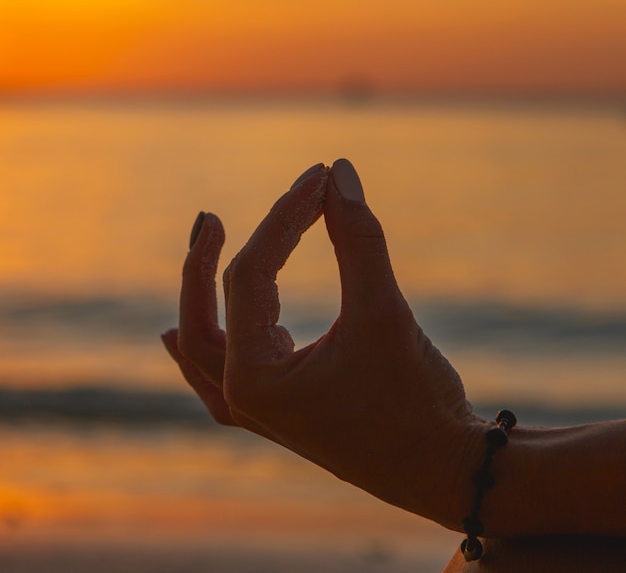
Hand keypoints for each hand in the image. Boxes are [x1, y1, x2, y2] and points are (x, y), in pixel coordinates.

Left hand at [163, 159, 484, 529]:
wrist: (444, 470)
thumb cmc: (415, 400)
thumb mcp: (383, 312)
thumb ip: (359, 239)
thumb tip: (339, 171)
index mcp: (257, 378)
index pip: (251, 277)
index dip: (284, 218)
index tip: (318, 178)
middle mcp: (246, 398)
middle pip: (204, 315)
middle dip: (207, 261)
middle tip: (210, 217)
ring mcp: (259, 411)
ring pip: (203, 348)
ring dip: (198, 299)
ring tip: (199, 254)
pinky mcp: (280, 411)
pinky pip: (218, 378)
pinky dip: (200, 349)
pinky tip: (178, 336)